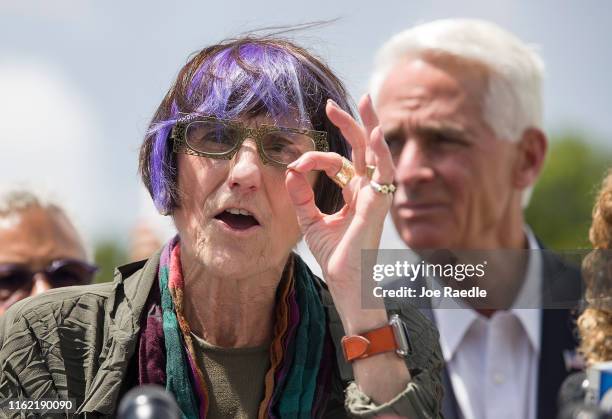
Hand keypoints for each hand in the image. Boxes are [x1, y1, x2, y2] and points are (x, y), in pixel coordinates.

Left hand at [285, 94, 394, 322]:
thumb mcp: (310, 220)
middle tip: (333, 103)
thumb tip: (290, 170)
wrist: (345, 282)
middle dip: (351, 123)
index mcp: (354, 193)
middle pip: (363, 149)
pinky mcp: (377, 206)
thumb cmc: (334, 255)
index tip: (294, 165)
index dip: (314, 158)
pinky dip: (381, 153)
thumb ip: (301, 196)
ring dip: (371, 127)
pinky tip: (374, 135)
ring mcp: (375, 196)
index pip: (337, 162)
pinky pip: (383, 174)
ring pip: (377, 154)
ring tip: (364, 102)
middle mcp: (367, 190)